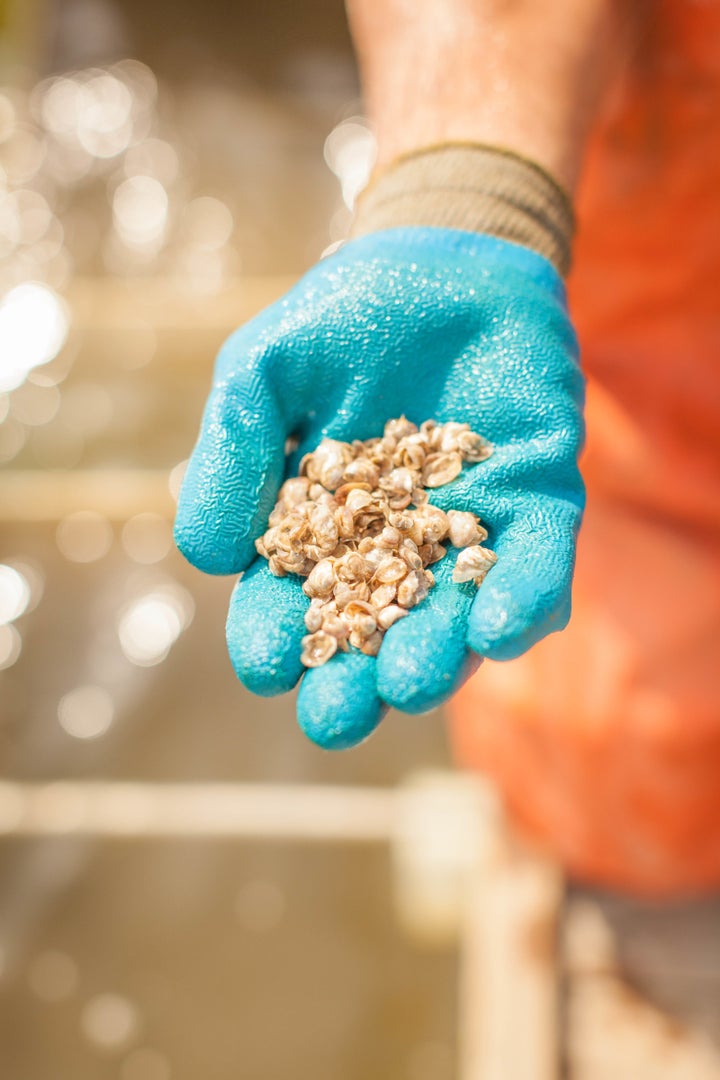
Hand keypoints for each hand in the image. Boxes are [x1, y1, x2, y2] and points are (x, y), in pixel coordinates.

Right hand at [175, 227, 583, 747]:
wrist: (445, 258)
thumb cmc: (341, 319)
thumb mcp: (262, 372)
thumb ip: (233, 454)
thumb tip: (211, 559)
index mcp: (320, 532)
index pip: (291, 603)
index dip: (274, 639)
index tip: (266, 666)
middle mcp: (396, 550)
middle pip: (374, 636)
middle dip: (354, 683)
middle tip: (337, 715)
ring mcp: (468, 533)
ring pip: (455, 619)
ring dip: (437, 657)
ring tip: (412, 680)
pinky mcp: (538, 504)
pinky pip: (536, 565)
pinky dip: (521, 599)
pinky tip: (499, 626)